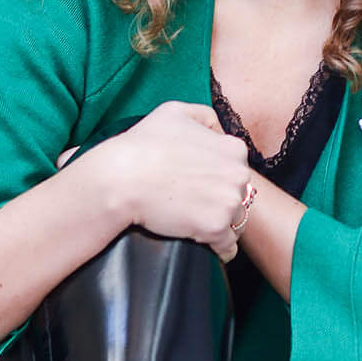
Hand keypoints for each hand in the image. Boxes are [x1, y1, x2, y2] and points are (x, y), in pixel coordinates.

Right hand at [99, 101, 253, 261]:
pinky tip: (210, 247)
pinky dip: (220, 248)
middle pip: (239, 194)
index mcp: (233, 149)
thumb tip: (217, 128)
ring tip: (197, 223)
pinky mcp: (216, 228)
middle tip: (194, 203)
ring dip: (221, 223)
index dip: (219, 176)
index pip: (236, 168)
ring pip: (235, 220)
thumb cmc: (142, 144)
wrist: (121, 177)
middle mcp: (239, 175)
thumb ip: (203, 116)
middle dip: (221, 199)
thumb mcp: (174, 112)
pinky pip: (228, 245)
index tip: (200, 183)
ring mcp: (229, 203)